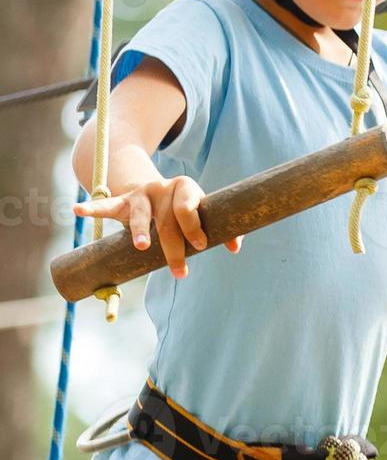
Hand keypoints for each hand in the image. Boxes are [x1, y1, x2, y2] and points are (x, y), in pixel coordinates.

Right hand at [73, 176, 241, 278]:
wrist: (158, 188)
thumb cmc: (186, 207)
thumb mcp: (203, 211)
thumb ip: (219, 226)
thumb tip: (236, 247)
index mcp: (186, 188)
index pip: (189, 208)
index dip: (194, 227)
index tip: (201, 246)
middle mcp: (162, 188)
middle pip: (167, 221)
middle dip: (174, 248)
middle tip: (181, 271)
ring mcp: (141, 195)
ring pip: (140, 215)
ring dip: (140, 231)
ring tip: (141, 246)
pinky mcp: (123, 201)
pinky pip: (106, 206)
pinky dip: (92, 209)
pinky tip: (77, 211)